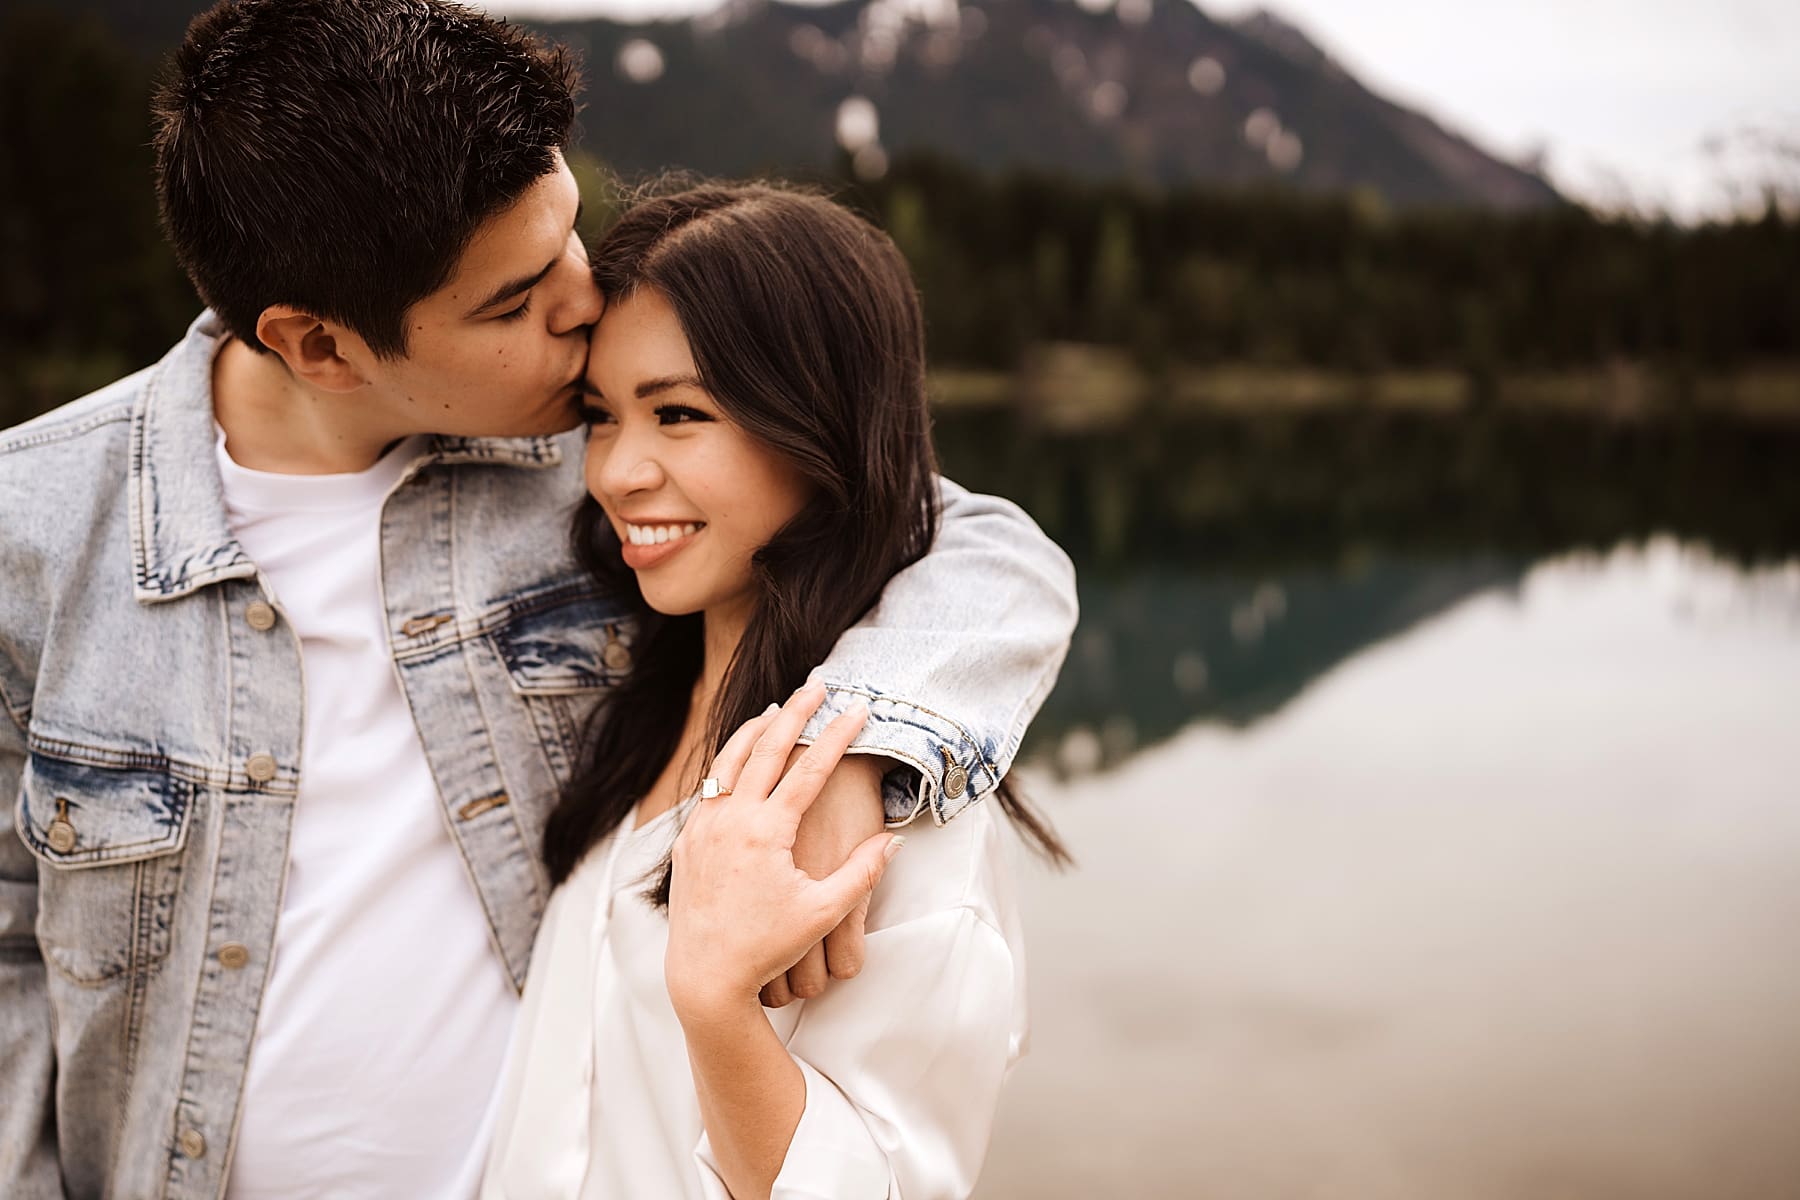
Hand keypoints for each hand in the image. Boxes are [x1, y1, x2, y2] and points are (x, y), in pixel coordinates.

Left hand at [664, 684, 902, 1021]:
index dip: (838, 737)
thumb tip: (892, 841)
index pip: (809, 769)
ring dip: (754, 731)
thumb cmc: (767, 947)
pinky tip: (739, 756)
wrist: (703, 976)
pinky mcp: (688, 840)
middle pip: (766, 748)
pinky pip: (709, 786)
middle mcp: (730, 820)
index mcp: (765, 832)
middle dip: (795, 713)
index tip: (859, 709)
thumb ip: (861, 873)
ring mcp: (704, 827)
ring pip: (728, 761)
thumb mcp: (823, 912)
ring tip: (775, 710)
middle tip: (817, 685)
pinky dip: (727, 762)